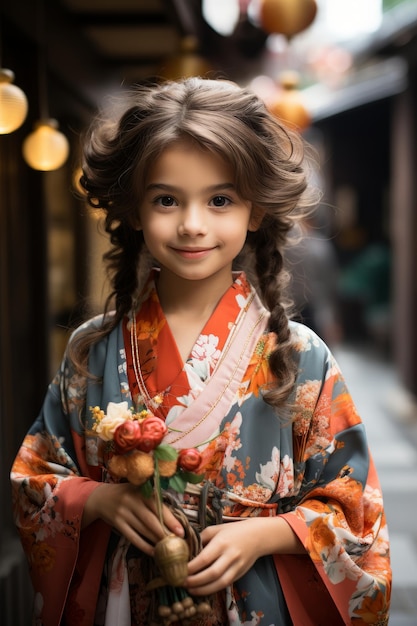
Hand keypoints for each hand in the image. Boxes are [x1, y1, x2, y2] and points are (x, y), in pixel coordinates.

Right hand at [82, 482, 183, 554]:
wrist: (101, 497)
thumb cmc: (127, 494)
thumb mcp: (139, 490)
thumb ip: (153, 499)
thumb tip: (173, 517)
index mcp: (141, 491)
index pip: (158, 507)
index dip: (170, 520)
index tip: (181, 531)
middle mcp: (132, 501)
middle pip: (151, 520)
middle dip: (165, 532)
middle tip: (177, 542)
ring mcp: (123, 513)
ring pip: (143, 530)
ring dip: (156, 540)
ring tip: (168, 548)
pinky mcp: (117, 524)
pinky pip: (133, 537)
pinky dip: (144, 546)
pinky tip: (153, 552)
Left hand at [186, 517, 303, 595]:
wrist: (258, 536)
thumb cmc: (233, 531)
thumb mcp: (216, 529)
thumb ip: (202, 538)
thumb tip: (187, 548)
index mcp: (222, 542)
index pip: (205, 558)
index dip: (191, 567)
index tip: (180, 570)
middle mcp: (230, 556)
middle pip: (212, 573)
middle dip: (195, 581)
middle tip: (182, 583)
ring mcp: (237, 567)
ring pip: (220, 583)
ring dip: (203, 590)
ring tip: (190, 590)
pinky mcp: (240, 574)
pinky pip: (225, 585)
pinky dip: (213, 589)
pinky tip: (203, 590)